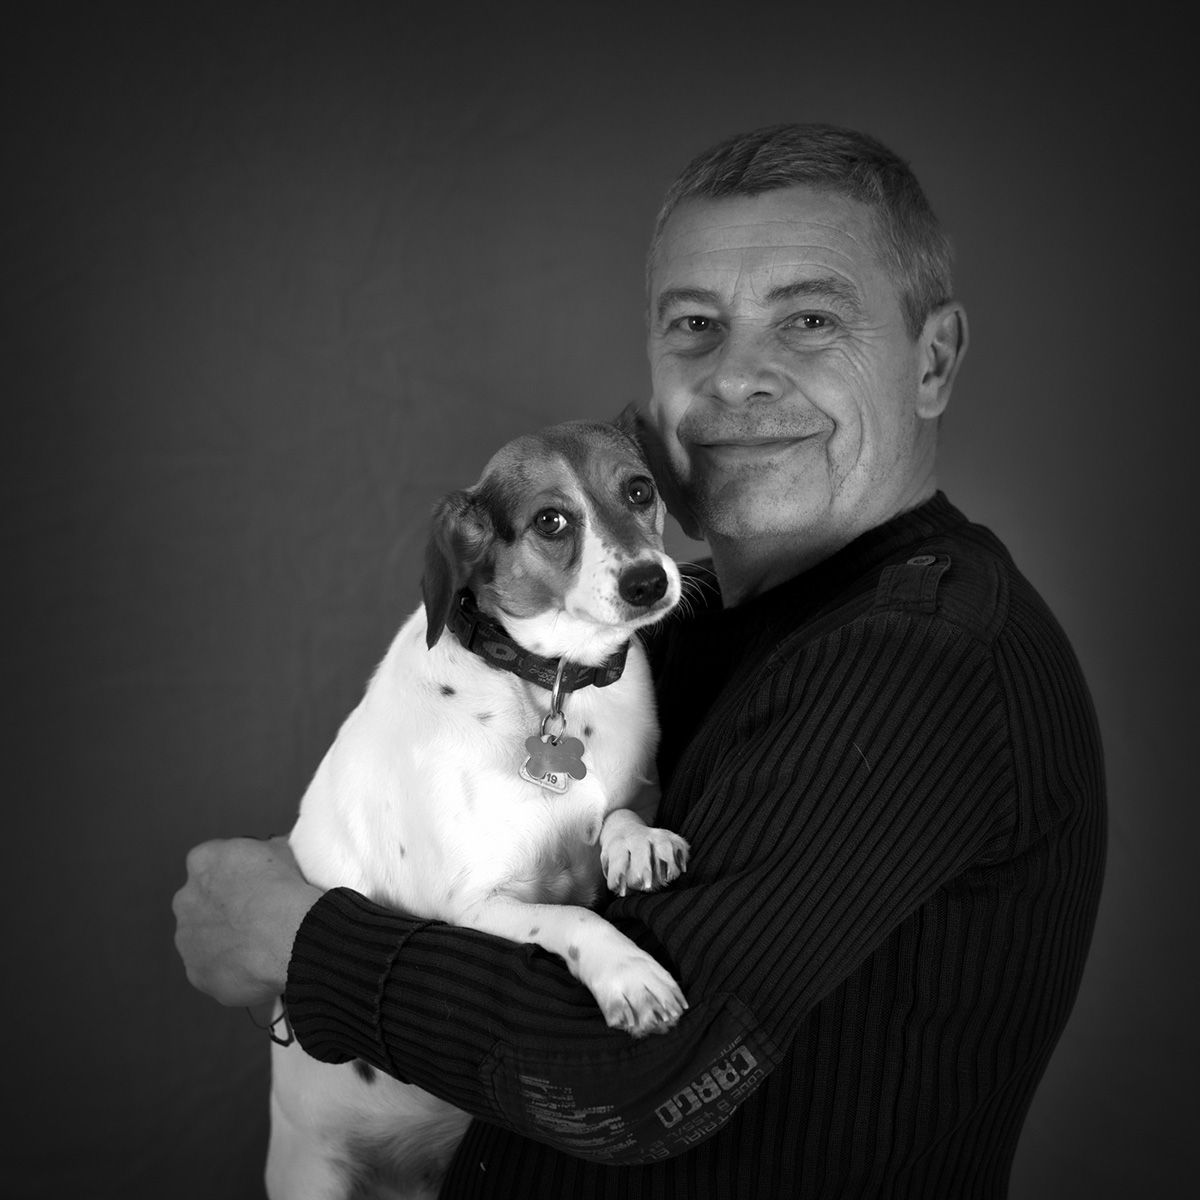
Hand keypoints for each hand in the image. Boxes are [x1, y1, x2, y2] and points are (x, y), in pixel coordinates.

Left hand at [172, 836, 321, 1006]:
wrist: (289, 935)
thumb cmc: (287, 891)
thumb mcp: (284, 850)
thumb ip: (267, 850)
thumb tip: (275, 852)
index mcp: (204, 861)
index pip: (213, 862)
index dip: (236, 874)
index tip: (255, 883)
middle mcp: (186, 898)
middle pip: (201, 901)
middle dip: (223, 907)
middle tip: (256, 914)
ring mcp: (188, 938)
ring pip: (204, 937)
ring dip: (224, 939)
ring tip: (260, 943)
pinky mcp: (196, 971)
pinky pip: (212, 968)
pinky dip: (230, 967)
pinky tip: (256, 965)